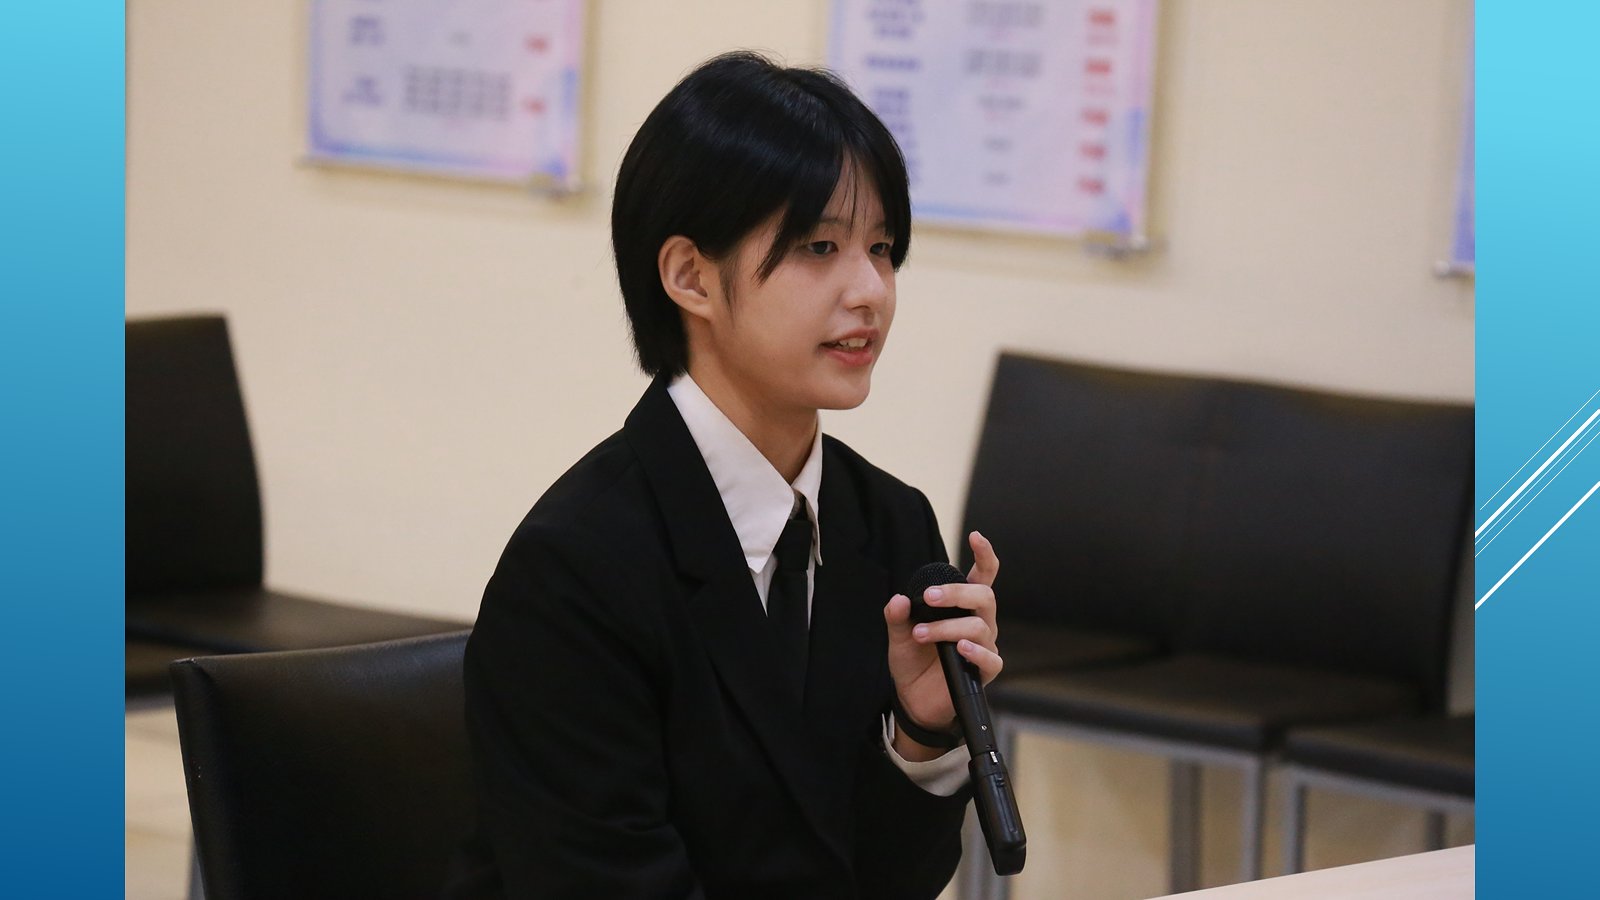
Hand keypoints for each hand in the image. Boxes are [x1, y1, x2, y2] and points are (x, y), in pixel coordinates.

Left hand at [882, 532, 1003, 757]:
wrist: (914, 701)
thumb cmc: (914, 662)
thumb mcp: (899, 636)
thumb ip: (898, 616)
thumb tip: (899, 599)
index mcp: (963, 608)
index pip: (982, 577)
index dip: (984, 555)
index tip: (975, 536)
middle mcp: (979, 623)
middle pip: (984, 596)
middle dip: (956, 593)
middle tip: (928, 598)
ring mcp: (984, 646)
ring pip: (980, 626)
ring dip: (947, 626)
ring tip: (921, 634)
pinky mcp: (984, 671)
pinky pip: (990, 658)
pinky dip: (975, 651)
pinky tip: (958, 647)